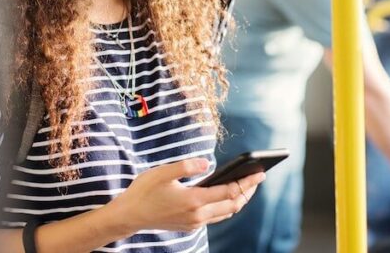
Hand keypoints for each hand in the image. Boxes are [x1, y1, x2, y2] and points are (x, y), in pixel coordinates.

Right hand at [105, 158, 264, 233]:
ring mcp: (194, 223)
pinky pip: (214, 217)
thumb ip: (186, 166)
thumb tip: (207, 162)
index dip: (247, 182)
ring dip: (238, 200)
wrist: (129, 216)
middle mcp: (197, 215)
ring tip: (246, 187)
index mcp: (193, 200)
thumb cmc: (144, 191)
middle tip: (257, 178)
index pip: (229, 192)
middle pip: (232, 205)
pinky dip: (225, 207)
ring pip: (225, 214)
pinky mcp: (189, 226)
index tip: (260, 173)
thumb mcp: (163, 172)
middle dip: (247, 191)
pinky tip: (224, 197)